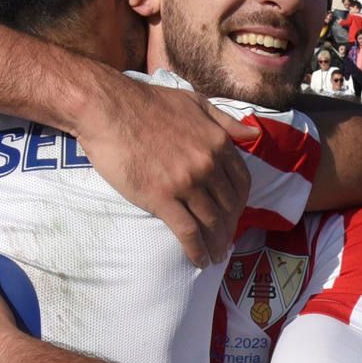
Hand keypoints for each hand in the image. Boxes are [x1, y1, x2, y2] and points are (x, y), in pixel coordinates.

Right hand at [73, 77, 250, 267]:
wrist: (107, 108)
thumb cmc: (148, 103)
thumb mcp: (195, 102)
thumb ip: (226, 121)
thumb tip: (254, 133)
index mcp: (218, 143)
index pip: (241, 183)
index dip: (240, 204)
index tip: (235, 215)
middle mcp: (207, 165)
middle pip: (228, 206)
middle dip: (229, 228)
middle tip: (226, 242)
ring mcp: (186, 183)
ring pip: (211, 222)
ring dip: (216, 244)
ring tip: (215, 256)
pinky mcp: (161, 198)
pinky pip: (187, 231)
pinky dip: (196, 250)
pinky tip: (199, 260)